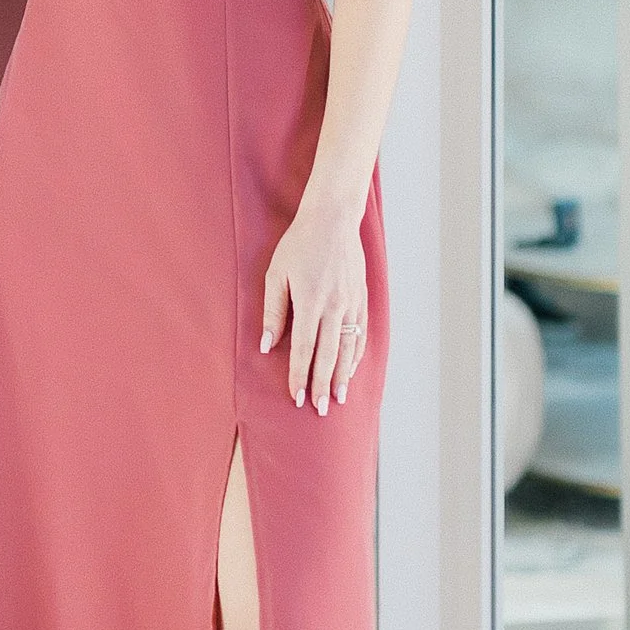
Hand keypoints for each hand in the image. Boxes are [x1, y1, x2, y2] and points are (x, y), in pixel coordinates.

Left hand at [261, 193, 368, 413]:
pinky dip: (356, 354)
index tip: (297, 397)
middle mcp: (334, 307)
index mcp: (310, 302)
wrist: (332, 220)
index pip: (304, 349)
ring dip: (342, 375)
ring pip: (348, 348)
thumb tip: (268, 345)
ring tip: (338, 398)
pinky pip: (361, 333)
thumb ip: (273, 311)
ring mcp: (351, 303)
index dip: (300, 375)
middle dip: (322, 385)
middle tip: (319, 410)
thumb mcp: (276, 274)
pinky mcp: (361, 298)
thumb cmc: (298, 245)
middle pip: (328, 355)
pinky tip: (351, 369)